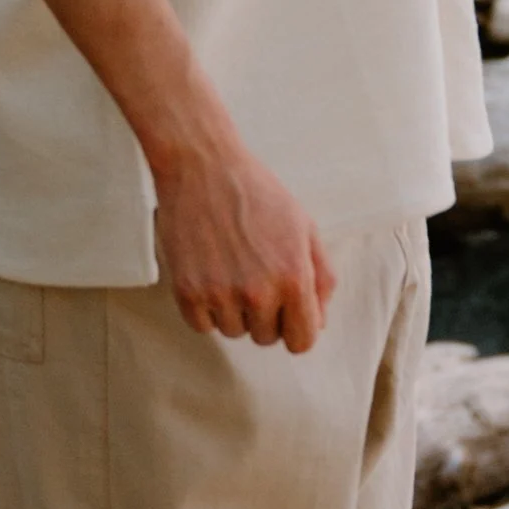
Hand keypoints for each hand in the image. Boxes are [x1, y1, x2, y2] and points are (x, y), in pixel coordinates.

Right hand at [151, 131, 337, 351]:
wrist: (202, 167)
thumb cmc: (257, 193)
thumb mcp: (305, 227)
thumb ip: (321, 277)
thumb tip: (319, 319)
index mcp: (293, 278)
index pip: (303, 341)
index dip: (298, 328)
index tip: (289, 314)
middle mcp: (257, 292)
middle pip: (267, 338)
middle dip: (266, 315)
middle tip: (256, 276)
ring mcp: (220, 294)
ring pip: (234, 332)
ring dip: (235, 310)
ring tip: (232, 269)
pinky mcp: (187, 292)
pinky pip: (202, 326)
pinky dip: (206, 308)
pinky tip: (211, 275)